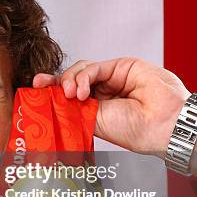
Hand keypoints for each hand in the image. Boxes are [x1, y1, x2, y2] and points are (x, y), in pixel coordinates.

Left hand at [33, 57, 190, 155]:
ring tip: (69, 94)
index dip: (52, 91)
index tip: (34, 91)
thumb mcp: (94, 122)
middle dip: (54, 81)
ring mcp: (112, 78)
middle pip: (72, 79)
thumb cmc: (134, 130)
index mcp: (96, 108)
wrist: (162, 125)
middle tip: (40, 85)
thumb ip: (74, 109)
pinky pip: (94, 67)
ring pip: (81, 70)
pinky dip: (83, 76)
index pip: (69, 95)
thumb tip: (50, 101)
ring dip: (69, 80)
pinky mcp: (122, 66)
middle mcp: (103, 92)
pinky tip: (80, 90)